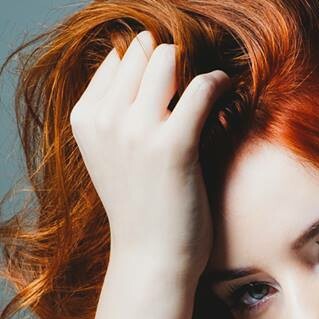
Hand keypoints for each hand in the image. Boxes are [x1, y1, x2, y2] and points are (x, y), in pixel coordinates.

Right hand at [69, 30, 229, 281]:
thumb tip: (146, 65)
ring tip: (209, 92)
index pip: (117, 61)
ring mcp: (137, 131)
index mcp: (85, 120)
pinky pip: (202, 86)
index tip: (170, 91)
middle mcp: (106, 120)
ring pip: (169, 60)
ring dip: (194, 69)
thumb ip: (118, 114)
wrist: (152, 261)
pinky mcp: (174, 145)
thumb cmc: (142, 213)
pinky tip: (227, 92)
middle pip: (142, 52)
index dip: (148, 69)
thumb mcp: (112, 157)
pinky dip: (219, 83)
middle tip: (191, 94)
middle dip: (171, 65)